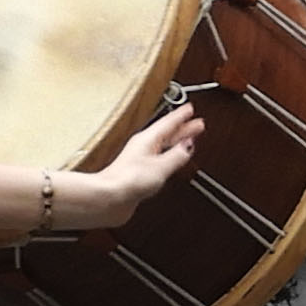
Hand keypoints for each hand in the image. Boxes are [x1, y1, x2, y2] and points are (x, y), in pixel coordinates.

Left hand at [51, 108, 207, 228]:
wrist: (109, 197)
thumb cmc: (128, 180)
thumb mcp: (161, 167)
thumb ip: (177, 155)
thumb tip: (188, 146)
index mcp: (147, 140)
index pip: (168, 123)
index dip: (181, 116)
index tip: (190, 108)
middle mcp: (142, 147)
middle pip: (166, 133)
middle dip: (182, 128)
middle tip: (196, 123)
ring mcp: (139, 159)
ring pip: (162, 145)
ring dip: (176, 142)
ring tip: (188, 140)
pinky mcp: (137, 172)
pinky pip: (158, 158)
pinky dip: (168, 156)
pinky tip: (170, 160)